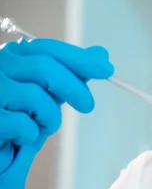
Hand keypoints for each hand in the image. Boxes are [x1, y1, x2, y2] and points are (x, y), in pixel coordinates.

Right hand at [0, 38, 113, 188]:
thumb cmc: (18, 125)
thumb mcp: (48, 97)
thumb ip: (69, 74)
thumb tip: (101, 54)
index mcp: (8, 58)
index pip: (44, 48)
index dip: (78, 58)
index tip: (106, 69)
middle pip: (43, 67)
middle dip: (74, 87)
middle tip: (88, 106)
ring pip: (34, 95)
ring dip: (50, 118)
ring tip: (41, 127)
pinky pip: (21, 123)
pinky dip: (30, 135)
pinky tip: (18, 139)